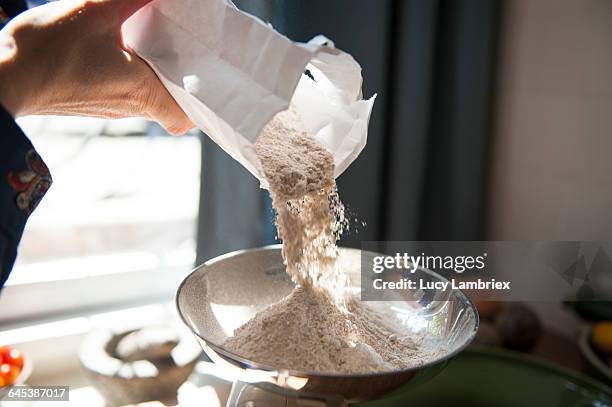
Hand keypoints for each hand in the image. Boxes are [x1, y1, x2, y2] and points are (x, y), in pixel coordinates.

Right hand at [0, 0, 193, 134]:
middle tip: (185, 49)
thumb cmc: (49, 53)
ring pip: (147, 95)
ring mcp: (110, 108)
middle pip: (170, 102)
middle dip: (180, 77)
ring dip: (156, 73)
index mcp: (142, 93)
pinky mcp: (92, 102)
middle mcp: (130, 108)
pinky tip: (125, 49)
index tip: (205, 79)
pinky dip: (133, 73)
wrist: (4, 78)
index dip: (200, 104)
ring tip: (157, 43)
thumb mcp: (95, 13)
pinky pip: (124, 91)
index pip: (185, 118)